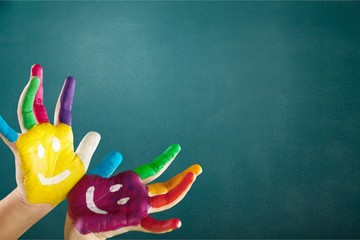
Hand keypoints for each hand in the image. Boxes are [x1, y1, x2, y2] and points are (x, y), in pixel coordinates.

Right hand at [0, 64, 99, 205]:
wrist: (47, 198)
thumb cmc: (65, 182)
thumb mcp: (82, 162)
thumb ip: (88, 147)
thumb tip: (97, 132)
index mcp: (62, 135)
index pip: (63, 109)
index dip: (66, 94)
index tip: (69, 79)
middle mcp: (46, 133)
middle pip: (40, 105)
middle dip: (38, 87)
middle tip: (37, 69)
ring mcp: (32, 138)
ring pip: (27, 111)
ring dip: (28, 95)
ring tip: (33, 80)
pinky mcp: (21, 148)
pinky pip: (8, 133)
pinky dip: (1, 124)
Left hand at [65, 144, 201, 239]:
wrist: (74, 221)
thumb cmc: (82, 200)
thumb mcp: (93, 176)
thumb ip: (102, 163)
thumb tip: (110, 147)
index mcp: (130, 183)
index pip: (153, 168)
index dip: (166, 158)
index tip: (177, 148)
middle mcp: (137, 195)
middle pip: (165, 186)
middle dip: (182, 178)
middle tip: (198, 168)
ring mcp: (137, 208)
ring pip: (164, 201)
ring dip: (180, 190)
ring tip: (192, 178)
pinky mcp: (131, 222)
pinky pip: (150, 225)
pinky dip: (164, 226)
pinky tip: (177, 222)